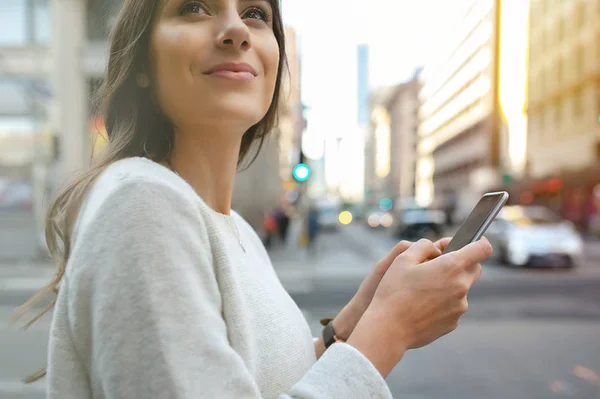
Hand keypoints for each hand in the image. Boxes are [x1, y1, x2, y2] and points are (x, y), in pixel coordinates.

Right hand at [347, 238, 491, 376]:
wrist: (389, 329)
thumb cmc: (393, 291)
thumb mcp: (403, 258)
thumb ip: (424, 246)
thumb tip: (437, 249)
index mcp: (451, 267)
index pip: (482, 249)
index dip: (479, 242)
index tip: (472, 241)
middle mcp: (461, 287)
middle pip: (474, 268)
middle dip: (462, 262)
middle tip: (437, 264)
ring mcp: (459, 307)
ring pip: (461, 288)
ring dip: (449, 284)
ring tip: (422, 289)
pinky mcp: (453, 322)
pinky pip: (453, 306)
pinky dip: (443, 302)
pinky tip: (422, 305)